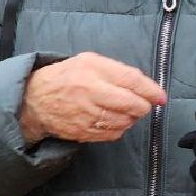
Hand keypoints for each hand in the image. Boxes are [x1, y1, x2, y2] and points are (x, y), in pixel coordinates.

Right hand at [19, 51, 165, 144]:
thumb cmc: (68, 76)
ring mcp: (85, 115)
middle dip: (143, 106)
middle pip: (131, 104)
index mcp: (92, 70)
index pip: (130, 81)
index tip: (161, 97)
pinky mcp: (83, 132)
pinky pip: (113, 134)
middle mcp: (89, 92)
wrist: (34, 99)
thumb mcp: (90, 61)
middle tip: (144, 104)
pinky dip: (120, 128)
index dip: (151, 90)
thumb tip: (146, 86)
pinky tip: (113, 120)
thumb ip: (118, 71)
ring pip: (124, 121)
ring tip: (125, 110)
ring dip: (132, 118)